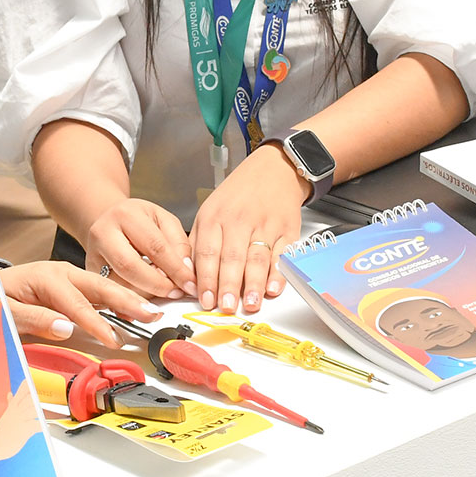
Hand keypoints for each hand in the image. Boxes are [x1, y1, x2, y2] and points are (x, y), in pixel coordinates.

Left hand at [0, 260, 163, 347]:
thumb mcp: (4, 310)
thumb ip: (33, 318)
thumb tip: (64, 328)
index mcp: (45, 277)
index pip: (76, 304)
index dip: (96, 323)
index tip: (113, 339)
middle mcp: (61, 273)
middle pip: (99, 287)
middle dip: (127, 301)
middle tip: (150, 314)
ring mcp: (69, 278)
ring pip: (104, 287)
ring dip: (129, 299)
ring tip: (151, 311)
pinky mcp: (73, 285)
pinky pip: (99, 292)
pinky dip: (119, 300)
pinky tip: (135, 308)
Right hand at [0, 387, 43, 472]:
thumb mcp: (4, 414)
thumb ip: (10, 403)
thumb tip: (10, 394)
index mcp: (13, 405)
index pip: (23, 389)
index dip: (31, 383)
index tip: (37, 377)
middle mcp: (17, 410)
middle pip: (30, 396)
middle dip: (39, 393)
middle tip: (47, 389)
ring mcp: (20, 420)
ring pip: (34, 408)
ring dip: (42, 408)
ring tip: (51, 408)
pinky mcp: (24, 430)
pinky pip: (37, 425)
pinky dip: (44, 425)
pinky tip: (48, 426)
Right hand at [81, 198, 194, 301]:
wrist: (110, 220)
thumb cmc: (140, 221)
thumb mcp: (164, 220)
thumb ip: (178, 243)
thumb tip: (186, 272)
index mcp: (126, 215)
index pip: (155, 246)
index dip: (175, 269)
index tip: (190, 284)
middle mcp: (103, 233)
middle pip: (130, 267)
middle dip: (157, 285)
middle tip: (175, 293)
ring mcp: (92, 254)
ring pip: (119, 284)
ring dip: (145, 296)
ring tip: (163, 296)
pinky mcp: (89, 272)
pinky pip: (111, 292)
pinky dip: (131, 301)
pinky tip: (145, 302)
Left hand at [189, 144, 306, 313]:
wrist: (274, 169)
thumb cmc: (238, 195)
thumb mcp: (210, 211)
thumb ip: (198, 243)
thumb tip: (188, 275)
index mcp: (215, 216)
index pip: (207, 252)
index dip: (206, 278)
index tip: (205, 300)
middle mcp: (239, 220)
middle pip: (231, 257)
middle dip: (228, 285)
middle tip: (226, 307)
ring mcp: (265, 224)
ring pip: (257, 258)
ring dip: (253, 284)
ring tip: (250, 304)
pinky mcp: (287, 229)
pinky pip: (282, 254)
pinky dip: (279, 272)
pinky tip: (273, 287)